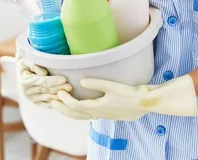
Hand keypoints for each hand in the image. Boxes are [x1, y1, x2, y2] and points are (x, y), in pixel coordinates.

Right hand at [16, 55, 71, 108]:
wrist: (22, 71)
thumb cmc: (27, 63)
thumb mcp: (26, 60)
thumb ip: (33, 64)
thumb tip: (43, 73)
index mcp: (24, 80)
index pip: (41, 81)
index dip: (53, 81)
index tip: (64, 79)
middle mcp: (27, 91)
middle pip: (46, 90)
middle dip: (59, 88)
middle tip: (69, 86)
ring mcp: (31, 98)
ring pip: (48, 98)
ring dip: (59, 96)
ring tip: (69, 93)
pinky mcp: (35, 102)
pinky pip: (46, 105)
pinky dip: (55, 103)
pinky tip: (63, 100)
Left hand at [51, 75, 196, 121]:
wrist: (145, 103)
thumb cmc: (130, 94)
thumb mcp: (112, 86)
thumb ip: (96, 83)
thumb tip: (81, 82)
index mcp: (97, 108)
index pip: (75, 106)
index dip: (64, 100)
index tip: (58, 92)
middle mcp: (98, 114)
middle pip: (75, 115)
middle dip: (63, 109)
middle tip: (53, 102)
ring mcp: (103, 115)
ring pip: (81, 117)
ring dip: (70, 112)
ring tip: (63, 106)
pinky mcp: (108, 114)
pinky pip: (89, 116)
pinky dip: (80, 113)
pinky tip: (82, 108)